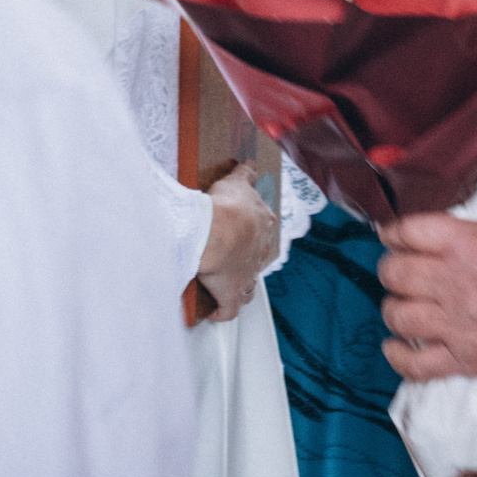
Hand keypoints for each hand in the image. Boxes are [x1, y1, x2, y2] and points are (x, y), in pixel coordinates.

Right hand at [197, 163, 274, 322]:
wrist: (216, 230)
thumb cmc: (227, 207)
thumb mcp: (237, 183)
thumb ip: (245, 174)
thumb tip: (251, 163)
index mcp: (263, 226)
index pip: (262, 230)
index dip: (251, 233)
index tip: (239, 234)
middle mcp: (259, 252)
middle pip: (256, 258)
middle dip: (246, 260)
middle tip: (230, 259)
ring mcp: (247, 275)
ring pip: (248, 286)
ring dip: (239, 286)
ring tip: (225, 285)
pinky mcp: (232, 294)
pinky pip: (229, 309)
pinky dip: (222, 313)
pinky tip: (214, 313)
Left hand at [378, 206, 476, 382]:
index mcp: (466, 244)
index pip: (409, 232)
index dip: (394, 232)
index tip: (392, 236)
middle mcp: (453, 281)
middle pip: (395, 273)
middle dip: (390, 269)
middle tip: (396, 271)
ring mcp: (455, 323)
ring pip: (398, 316)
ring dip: (394, 309)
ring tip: (401, 307)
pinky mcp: (464, 358)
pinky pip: (415, 363)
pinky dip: (399, 355)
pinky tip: (397, 347)